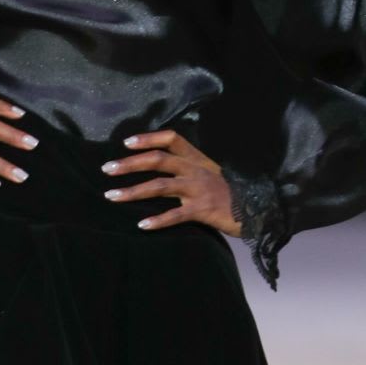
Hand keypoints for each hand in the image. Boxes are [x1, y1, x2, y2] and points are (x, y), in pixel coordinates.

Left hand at [101, 129, 240, 236]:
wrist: (258, 210)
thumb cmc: (231, 194)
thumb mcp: (211, 174)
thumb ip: (189, 169)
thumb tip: (161, 170)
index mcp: (197, 159)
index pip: (171, 139)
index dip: (148, 139)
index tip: (127, 143)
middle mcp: (195, 170)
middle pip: (158, 160)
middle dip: (130, 164)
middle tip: (107, 169)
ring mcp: (198, 189)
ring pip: (160, 186)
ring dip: (133, 191)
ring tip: (112, 196)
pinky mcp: (203, 210)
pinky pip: (175, 215)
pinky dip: (158, 220)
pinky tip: (141, 225)